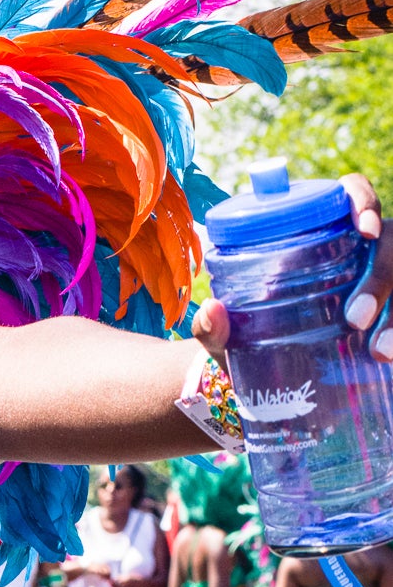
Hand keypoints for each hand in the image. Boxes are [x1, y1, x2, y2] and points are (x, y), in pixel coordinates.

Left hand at [195, 171, 392, 360]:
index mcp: (319, 239)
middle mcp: (358, 254)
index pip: (348, 196)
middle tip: (354, 318)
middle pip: (391, 239)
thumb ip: (213, 329)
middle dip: (381, 276)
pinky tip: (388, 357)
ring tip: (381, 351)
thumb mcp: (230, 340)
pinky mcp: (391, 318)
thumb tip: (212, 309)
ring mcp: (382, 286)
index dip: (363, 201)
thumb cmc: (251, 348)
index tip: (365, 230)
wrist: (271, 390)